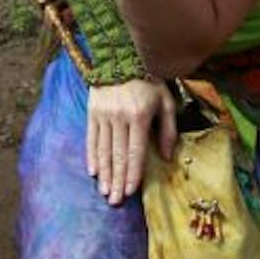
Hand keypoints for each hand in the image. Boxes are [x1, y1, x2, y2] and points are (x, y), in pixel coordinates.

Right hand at [85, 78, 177, 205]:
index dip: (133, 173)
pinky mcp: (92, 111)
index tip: (131, 191)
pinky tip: (94, 172)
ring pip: (103, 150)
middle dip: (117, 180)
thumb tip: (166, 157)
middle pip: (118, 155)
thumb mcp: (165, 102)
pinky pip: (91, 138)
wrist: (121, 57)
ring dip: (105, 173)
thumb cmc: (149, 82)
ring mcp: (103, 115)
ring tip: (105, 192)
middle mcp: (119, 117)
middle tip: (115, 201)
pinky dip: (92, 156)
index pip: (135, 151)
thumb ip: (168, 130)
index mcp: (139, 116)